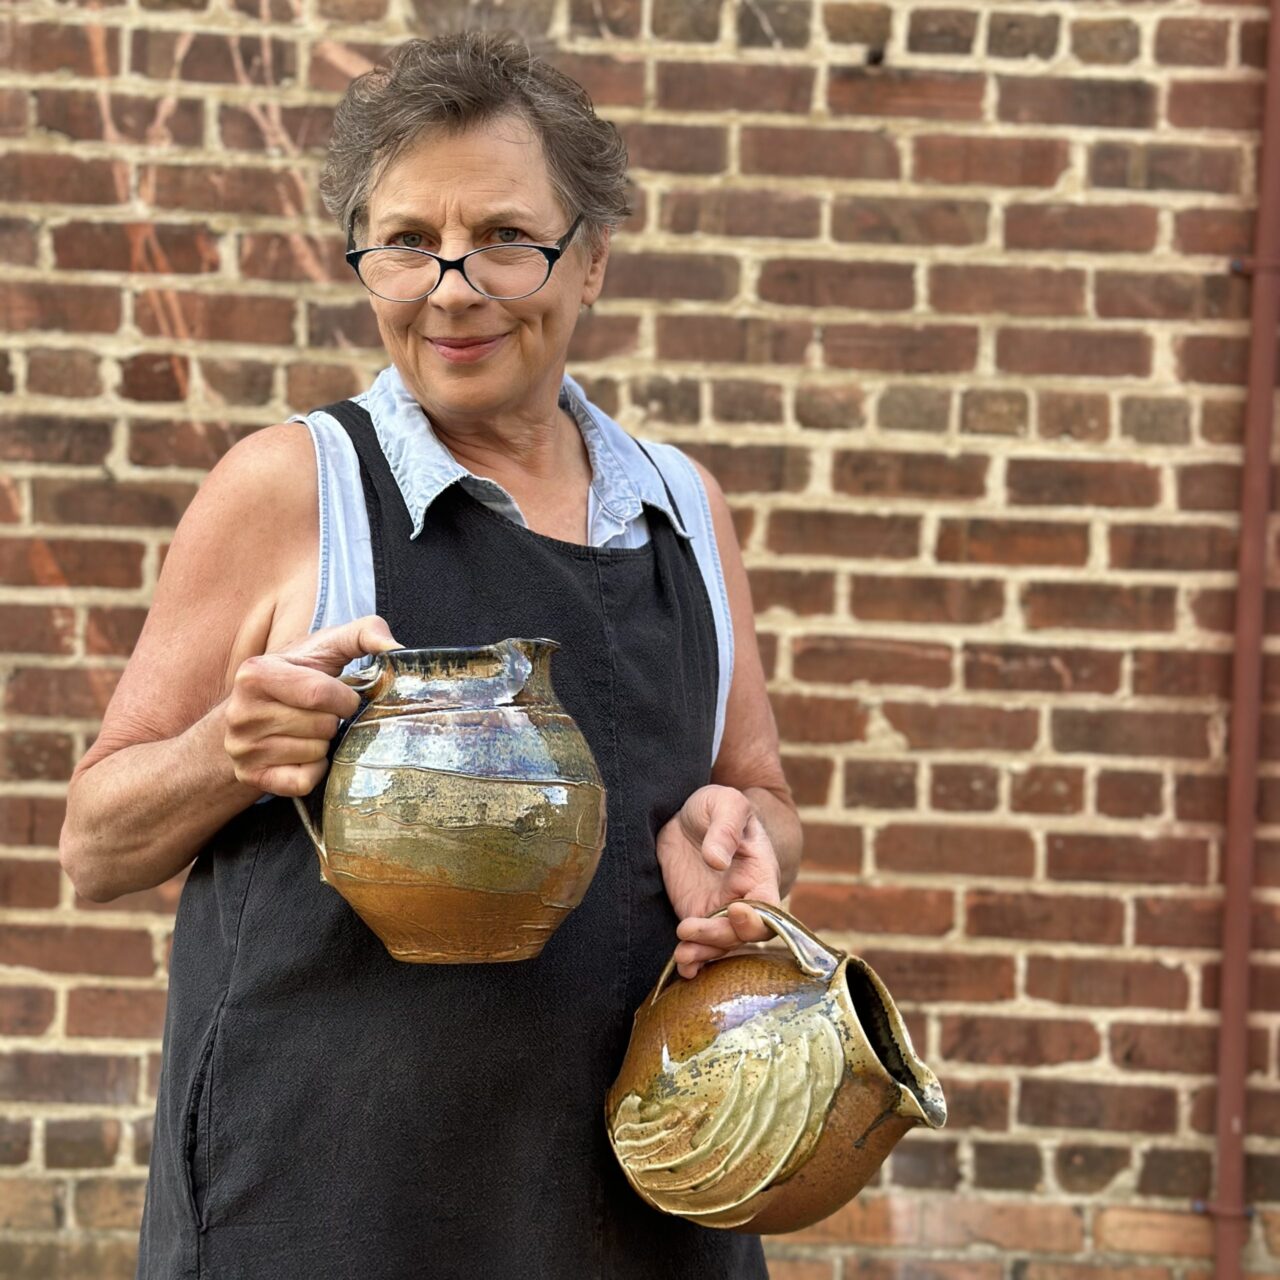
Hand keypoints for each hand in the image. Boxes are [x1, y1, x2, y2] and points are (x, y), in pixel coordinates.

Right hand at [223, 615, 400, 795]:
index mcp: (256, 673)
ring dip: (324, 744)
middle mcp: (241, 712)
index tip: (344, 697)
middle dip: (334, 721)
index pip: (319, 693)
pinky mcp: (251, 776)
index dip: (344, 699)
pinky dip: (314, 770)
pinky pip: (303, 781)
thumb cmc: (298, 676)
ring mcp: (242, 748)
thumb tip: (396, 648)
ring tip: (309, 730)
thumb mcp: (326, 647)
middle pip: (321, 726)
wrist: (253, 714)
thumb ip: (363, 633)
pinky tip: (305, 754)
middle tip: (322, 714)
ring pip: (314, 753)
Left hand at [655, 784, 782, 979]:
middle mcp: (744, 897)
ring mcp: (719, 910)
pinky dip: (693, 960)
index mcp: (760, 872)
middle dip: (721, 937)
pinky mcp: (697, 915)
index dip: (756, 916)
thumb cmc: (716, 806)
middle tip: (689, 927)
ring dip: (704, 954)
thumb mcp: (725, 803)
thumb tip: (716, 860)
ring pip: (721, 945)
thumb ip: (725, 828)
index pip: (768, 905)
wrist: (690, 815)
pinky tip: (683, 966)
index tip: (733, 908)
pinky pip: (700, 945)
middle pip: (744, 934)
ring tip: (682, 954)